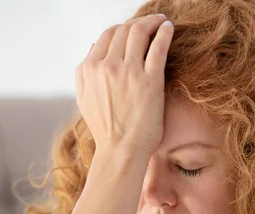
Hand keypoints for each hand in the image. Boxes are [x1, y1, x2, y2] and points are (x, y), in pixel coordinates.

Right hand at [75, 14, 173, 155]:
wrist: (121, 151)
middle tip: (152, 23)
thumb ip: (85, 74)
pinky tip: (168, 28)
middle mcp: (106, 66)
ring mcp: (128, 72)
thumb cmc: (106, 130)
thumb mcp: (85, 99)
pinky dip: (164, 32)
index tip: (134, 30)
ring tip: (161, 21)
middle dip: (139, 22)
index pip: (107, 36)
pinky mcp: (150, 80)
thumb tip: (93, 48)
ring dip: (152, 21)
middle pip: (123, 30)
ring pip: (139, 32)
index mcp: (89, 69)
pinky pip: (158, 46)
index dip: (122, 28)